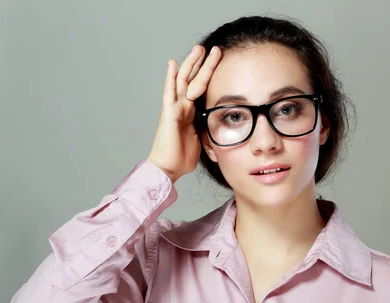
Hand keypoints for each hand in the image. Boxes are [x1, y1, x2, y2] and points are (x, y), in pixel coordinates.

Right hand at [147, 45, 221, 183]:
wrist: (169, 168)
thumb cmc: (182, 158)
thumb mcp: (202, 139)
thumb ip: (208, 127)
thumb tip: (220, 125)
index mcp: (191, 113)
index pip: (202, 88)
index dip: (209, 75)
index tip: (219, 63)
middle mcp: (183, 107)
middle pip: (194, 80)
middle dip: (204, 64)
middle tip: (213, 49)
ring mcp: (175, 108)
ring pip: (184, 81)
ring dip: (191, 64)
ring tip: (199, 49)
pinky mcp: (169, 113)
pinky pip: (169, 92)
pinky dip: (170, 77)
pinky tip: (172, 64)